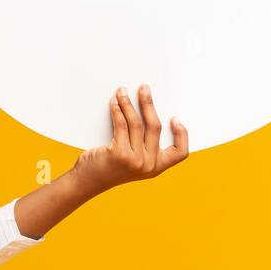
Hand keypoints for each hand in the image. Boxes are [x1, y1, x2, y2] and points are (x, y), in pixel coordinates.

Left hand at [71, 84, 187, 195]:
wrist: (88, 181)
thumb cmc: (110, 166)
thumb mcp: (134, 161)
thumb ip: (143, 145)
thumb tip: (146, 110)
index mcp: (157, 167)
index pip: (180, 153)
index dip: (182, 135)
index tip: (175, 118)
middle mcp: (149, 165)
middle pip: (155, 127)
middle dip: (149, 104)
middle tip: (144, 88)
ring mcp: (135, 160)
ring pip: (136, 122)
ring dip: (128, 103)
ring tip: (122, 91)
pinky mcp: (120, 154)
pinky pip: (121, 124)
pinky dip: (117, 110)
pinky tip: (114, 102)